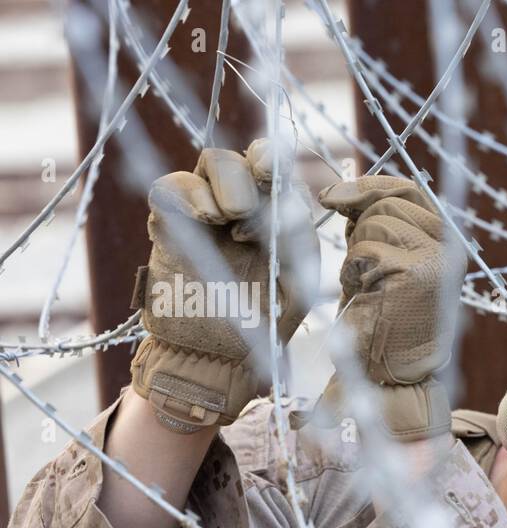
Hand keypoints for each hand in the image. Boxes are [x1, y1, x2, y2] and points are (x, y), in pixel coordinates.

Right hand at [130, 138, 319, 432]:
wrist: (217, 353)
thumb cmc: (264, 321)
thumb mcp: (298, 279)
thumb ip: (298, 236)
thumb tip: (285, 199)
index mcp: (277, 213)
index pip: (276, 167)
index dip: (274, 161)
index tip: (272, 177)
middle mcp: (242, 204)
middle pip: (243, 156)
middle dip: (249, 172)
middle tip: (246, 208)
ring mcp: (204, 210)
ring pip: (211, 161)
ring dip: (224, 182)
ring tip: (226, 219)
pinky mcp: (169, 222)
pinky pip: (170, 186)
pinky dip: (186, 192)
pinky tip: (203, 218)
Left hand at [301, 175, 466, 441]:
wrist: (391, 377)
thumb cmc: (380, 324)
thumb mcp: (380, 263)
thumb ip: (374, 226)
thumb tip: (342, 189)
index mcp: (445, 243)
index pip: (408, 190)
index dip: (368, 185)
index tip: (331, 196)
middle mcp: (449, 249)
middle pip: (389, 201)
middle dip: (360, 228)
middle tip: (362, 270)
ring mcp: (437, 261)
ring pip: (375, 224)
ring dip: (357, 255)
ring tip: (368, 290)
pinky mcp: (417, 274)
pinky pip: (366, 250)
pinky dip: (354, 273)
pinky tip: (367, 299)